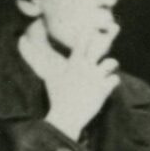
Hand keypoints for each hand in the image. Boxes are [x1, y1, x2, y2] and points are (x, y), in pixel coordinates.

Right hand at [23, 22, 118, 141]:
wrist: (66, 116)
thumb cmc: (56, 96)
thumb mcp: (50, 78)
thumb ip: (48, 67)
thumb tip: (34, 62)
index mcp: (73, 62)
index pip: (83, 41)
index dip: (88, 35)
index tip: (91, 34)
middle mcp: (86, 67)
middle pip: (101, 47)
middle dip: (105, 44)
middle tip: (105, 48)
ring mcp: (96, 77)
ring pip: (112, 62)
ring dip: (111, 65)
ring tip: (108, 69)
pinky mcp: (104, 89)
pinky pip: (115, 79)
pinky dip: (113, 81)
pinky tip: (110, 84)